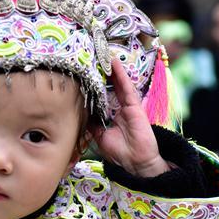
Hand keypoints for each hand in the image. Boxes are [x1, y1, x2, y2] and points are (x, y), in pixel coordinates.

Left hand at [89, 58, 169, 177]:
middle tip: (95, 58)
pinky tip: (114, 63)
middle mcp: (120, 109)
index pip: (103, 97)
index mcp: (113, 117)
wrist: (137, 164)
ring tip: (104, 55)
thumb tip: (81, 114)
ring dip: (112, 70)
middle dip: (104, 74)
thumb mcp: (100, 138)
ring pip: (119, 84)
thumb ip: (93, 125)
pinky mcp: (135, 107)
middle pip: (111, 87)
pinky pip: (127, 88)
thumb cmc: (120, 154)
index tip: (87, 74)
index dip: (96, 86)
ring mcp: (128, 107)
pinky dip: (121, 75)